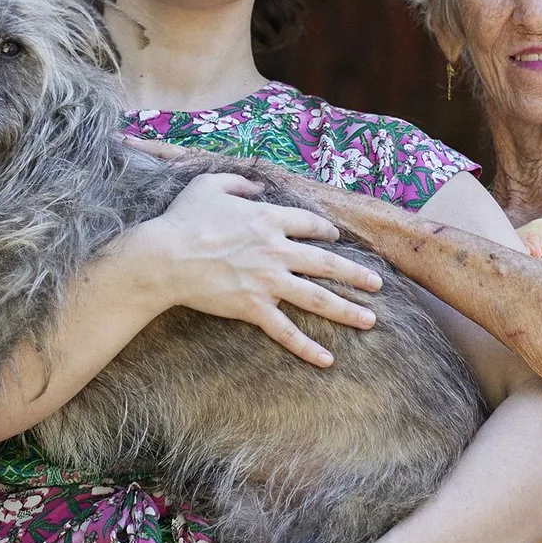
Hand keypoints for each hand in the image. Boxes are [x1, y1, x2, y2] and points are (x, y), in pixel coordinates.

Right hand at [135, 174, 382, 366]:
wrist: (164, 257)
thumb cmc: (183, 220)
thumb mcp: (209, 185)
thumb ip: (238, 182)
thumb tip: (256, 186)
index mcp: (269, 219)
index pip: (310, 226)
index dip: (326, 232)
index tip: (336, 239)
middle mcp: (277, 250)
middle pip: (326, 263)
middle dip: (355, 274)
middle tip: (377, 284)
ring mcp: (268, 281)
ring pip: (317, 298)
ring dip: (347, 309)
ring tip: (370, 320)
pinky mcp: (254, 307)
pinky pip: (286, 331)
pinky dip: (307, 347)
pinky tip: (328, 359)